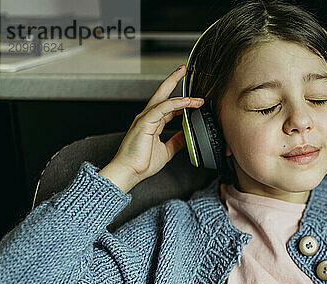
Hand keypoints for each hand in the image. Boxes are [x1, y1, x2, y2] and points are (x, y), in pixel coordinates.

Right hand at [99, 65, 203, 192]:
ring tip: (197, 97)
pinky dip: (176, 104)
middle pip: (163, 93)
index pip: (168, 106)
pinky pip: (162, 108)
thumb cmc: (141, 163)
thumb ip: (177, 141)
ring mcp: (145, 118)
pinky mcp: (145, 122)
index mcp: (152, 123)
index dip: (182, 101)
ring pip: (165, 100)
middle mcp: (148, 117)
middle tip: (184, 69)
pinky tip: (187, 102)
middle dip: (173, 80)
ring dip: (183, 96)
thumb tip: (188, 134)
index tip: (195, 99)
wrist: (129, 171)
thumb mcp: (167, 150)